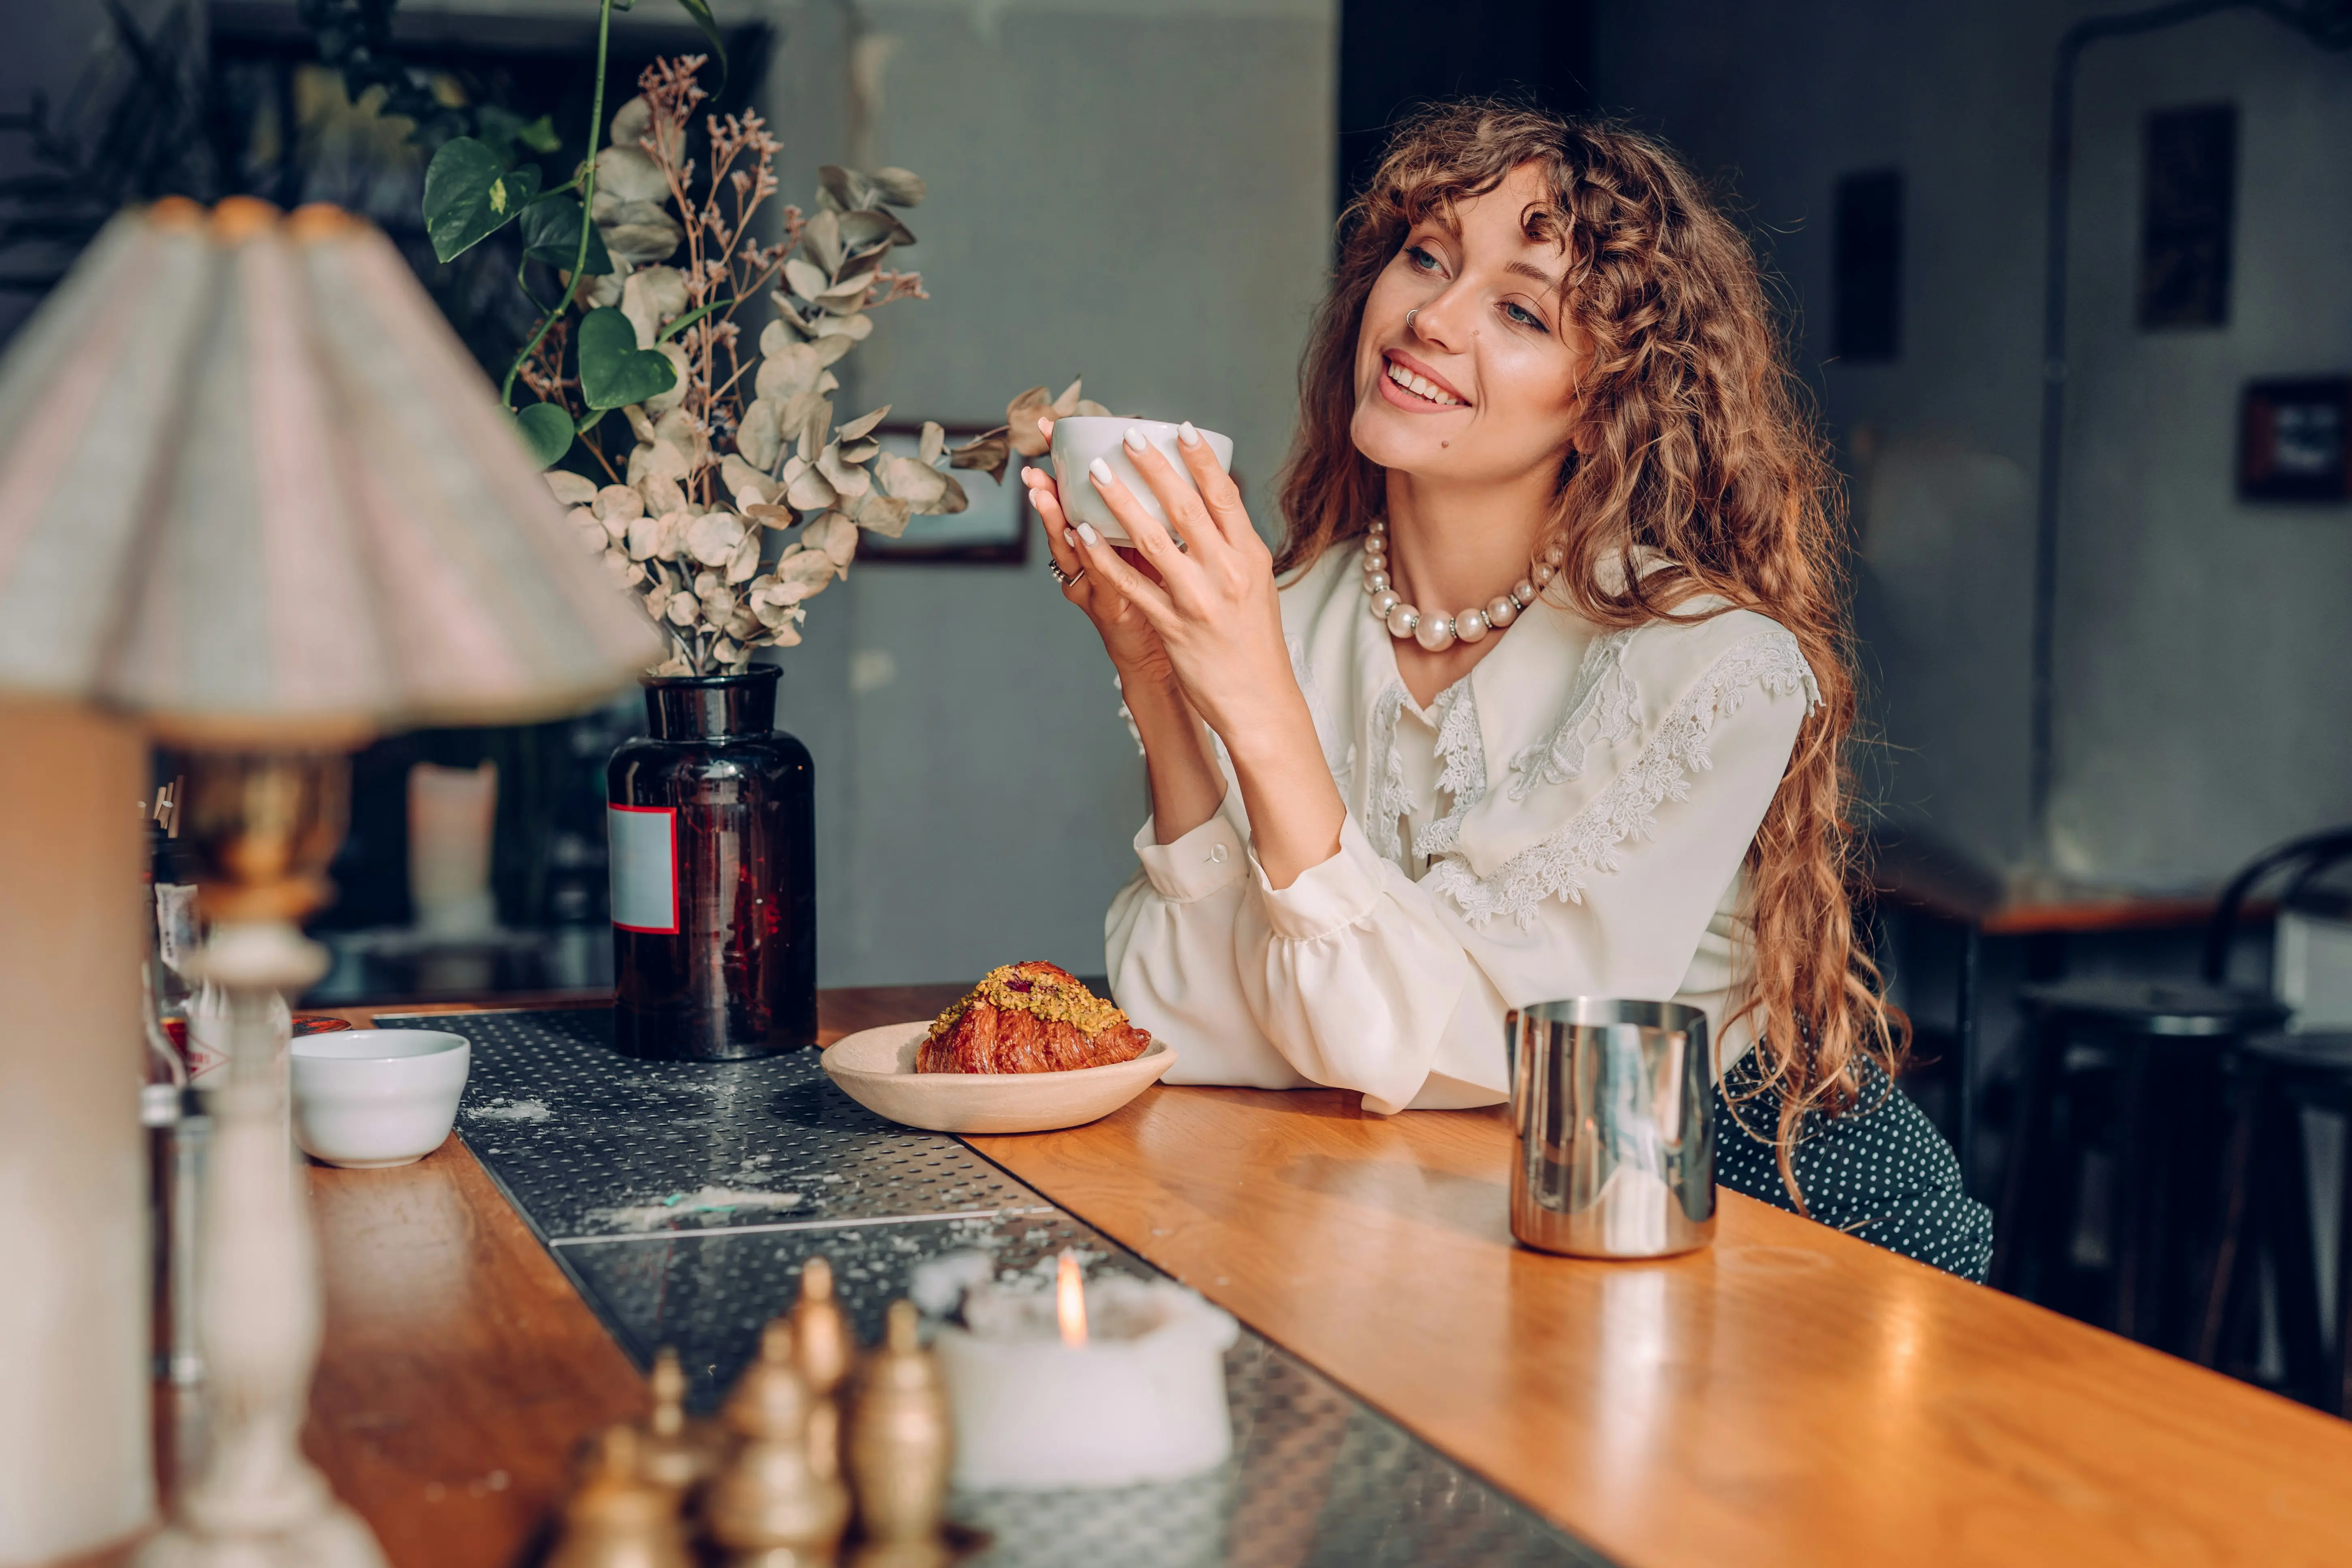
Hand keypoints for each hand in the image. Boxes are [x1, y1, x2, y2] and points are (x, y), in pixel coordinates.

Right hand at [1025, 418, 1175, 693]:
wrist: (1170, 668)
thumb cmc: (1174, 611)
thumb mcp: (1165, 558)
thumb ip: (1162, 521)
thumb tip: (1176, 469)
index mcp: (1112, 542)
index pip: (1083, 493)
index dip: (1066, 460)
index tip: (1052, 425)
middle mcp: (1095, 562)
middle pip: (1065, 513)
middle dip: (1050, 482)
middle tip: (1035, 453)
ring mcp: (1096, 587)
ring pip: (1068, 545)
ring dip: (1054, 516)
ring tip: (1038, 489)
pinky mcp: (1108, 611)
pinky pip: (1094, 579)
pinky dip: (1087, 556)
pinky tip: (1075, 533)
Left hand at [1062, 424, 1294, 750]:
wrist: (1259, 699)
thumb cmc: (1255, 642)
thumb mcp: (1257, 584)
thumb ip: (1233, 547)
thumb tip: (1212, 507)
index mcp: (1250, 556)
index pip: (1224, 496)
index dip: (1200, 459)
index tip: (1180, 429)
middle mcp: (1226, 572)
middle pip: (1185, 507)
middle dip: (1154, 466)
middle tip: (1128, 434)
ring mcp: (1197, 598)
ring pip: (1152, 539)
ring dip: (1120, 501)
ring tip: (1096, 472)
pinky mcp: (1171, 625)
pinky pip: (1131, 584)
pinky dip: (1105, 557)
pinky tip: (1085, 533)